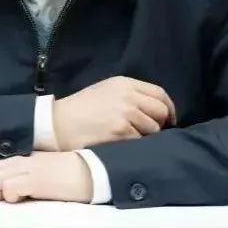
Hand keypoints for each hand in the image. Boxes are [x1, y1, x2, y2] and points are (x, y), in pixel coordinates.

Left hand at [0, 152, 92, 202]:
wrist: (91, 173)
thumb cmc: (68, 177)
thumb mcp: (41, 174)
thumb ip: (23, 178)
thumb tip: (5, 193)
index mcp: (22, 160)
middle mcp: (21, 161)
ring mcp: (27, 169)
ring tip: (13, 201)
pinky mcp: (35, 180)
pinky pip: (10, 187)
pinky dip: (11, 196)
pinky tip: (23, 200)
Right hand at [52, 76, 175, 150]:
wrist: (58, 123)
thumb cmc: (81, 109)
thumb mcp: (106, 90)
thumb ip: (130, 95)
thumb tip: (154, 109)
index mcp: (125, 83)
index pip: (159, 93)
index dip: (168, 108)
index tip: (169, 120)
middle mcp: (128, 95)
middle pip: (161, 111)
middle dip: (160, 124)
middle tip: (151, 133)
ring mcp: (126, 113)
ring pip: (153, 129)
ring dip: (146, 136)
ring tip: (130, 139)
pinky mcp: (121, 131)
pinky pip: (141, 141)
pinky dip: (135, 145)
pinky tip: (123, 145)